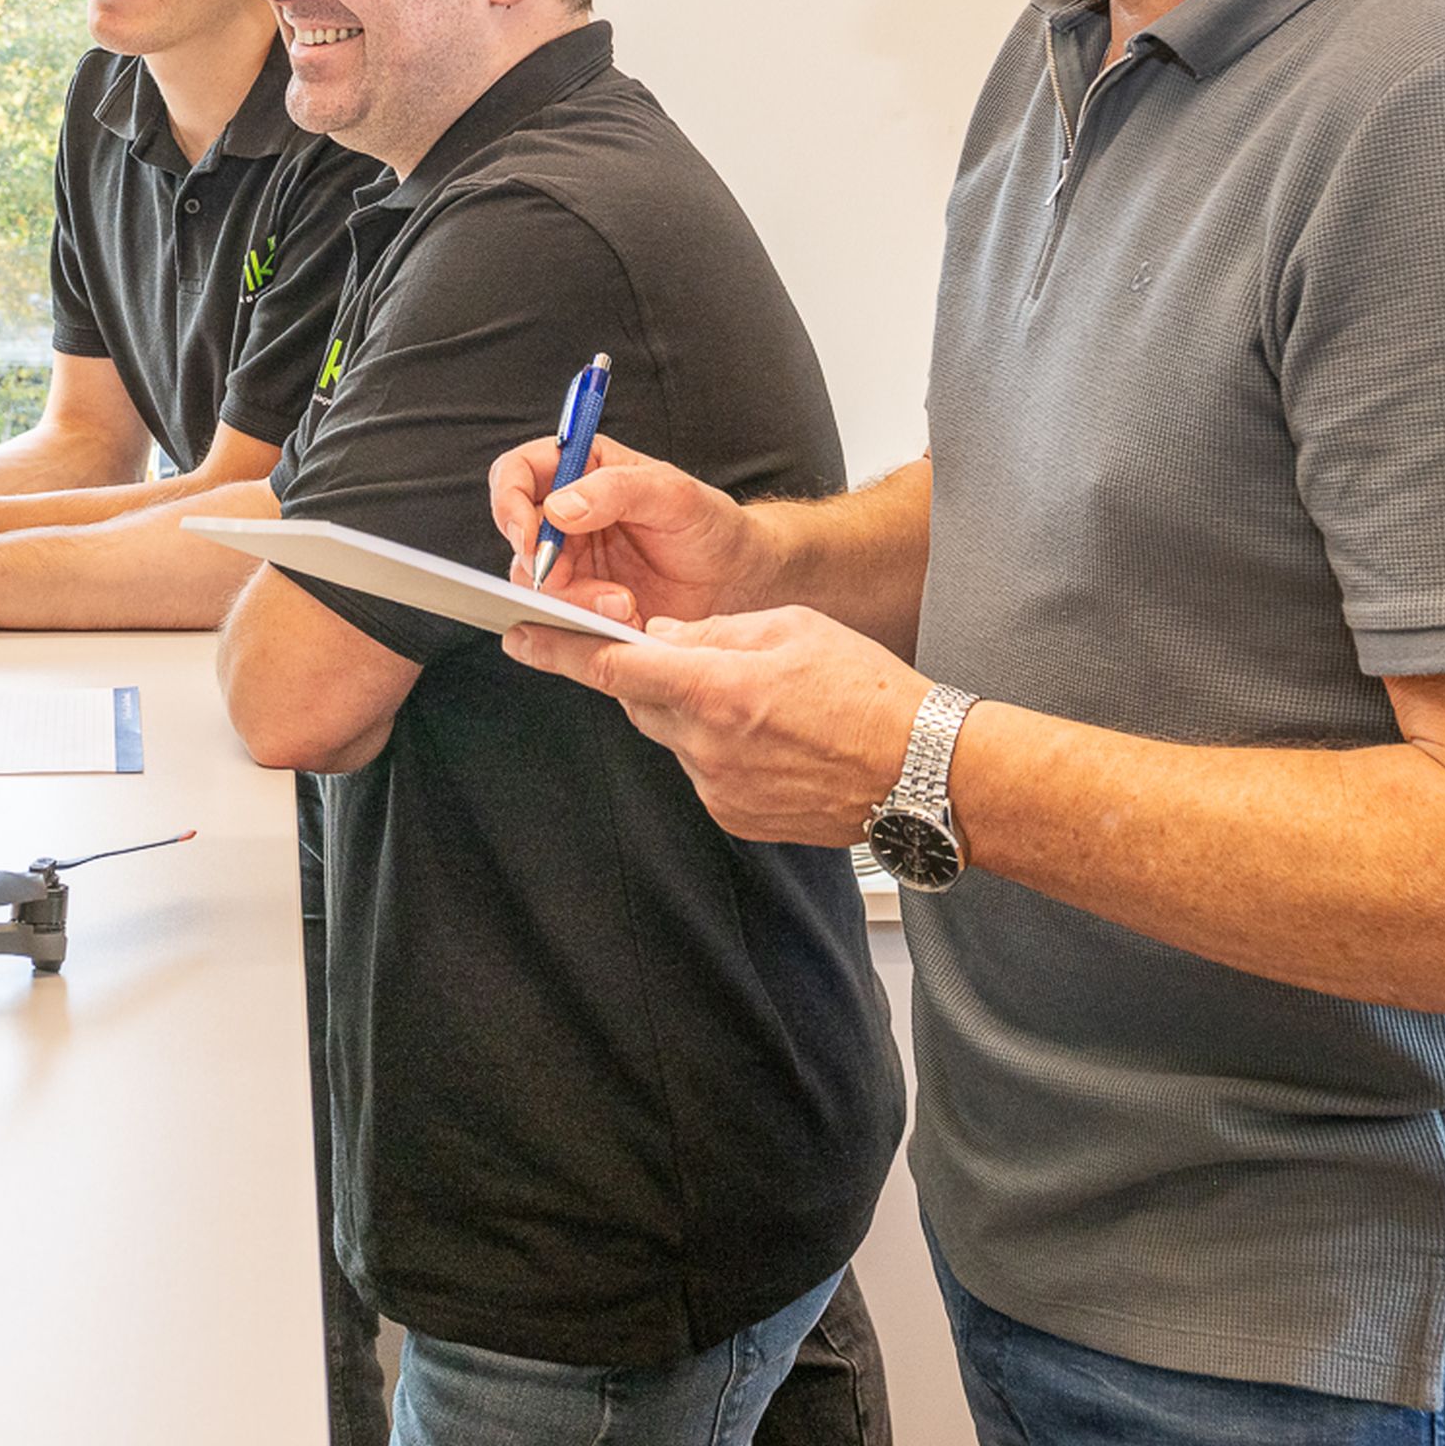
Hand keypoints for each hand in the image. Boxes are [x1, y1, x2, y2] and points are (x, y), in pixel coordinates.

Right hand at [485, 435, 759, 628]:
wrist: (740, 582)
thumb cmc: (712, 526)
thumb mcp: (672, 495)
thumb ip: (616, 490)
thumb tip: (559, 507)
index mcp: (583, 469)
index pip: (517, 473)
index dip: (508, 501)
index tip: (527, 534)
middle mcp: (569, 514)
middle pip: (519, 536)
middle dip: (543, 563)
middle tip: (570, 579)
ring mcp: (574, 561)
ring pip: (536, 583)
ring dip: (574, 598)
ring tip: (624, 604)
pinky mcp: (584, 602)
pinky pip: (560, 616)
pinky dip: (587, 622)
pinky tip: (627, 617)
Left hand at [500, 605, 928, 845]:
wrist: (926, 773)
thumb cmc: (871, 693)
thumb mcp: (790, 628)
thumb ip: (712, 632)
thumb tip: (657, 636)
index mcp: (717, 688)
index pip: (613, 665)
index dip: (558, 650)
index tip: (519, 637)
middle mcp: (707, 745)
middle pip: (640, 700)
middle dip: (654, 674)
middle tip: (705, 659)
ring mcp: (718, 789)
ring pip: (673, 736)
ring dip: (695, 713)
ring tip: (764, 705)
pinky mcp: (735, 817)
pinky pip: (702, 771)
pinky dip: (719, 749)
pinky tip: (772, 742)